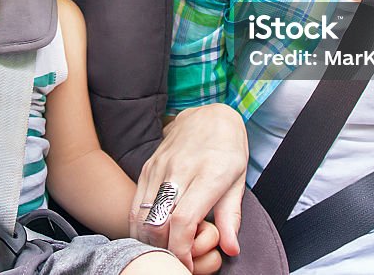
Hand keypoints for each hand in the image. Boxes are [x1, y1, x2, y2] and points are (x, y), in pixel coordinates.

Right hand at [131, 103, 247, 270]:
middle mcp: (179, 170)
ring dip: (149, 240)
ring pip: (142, 215)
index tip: (187, 264)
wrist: (210, 114)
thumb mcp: (238, 180)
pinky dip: (138, 226)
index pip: (183, 220)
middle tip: (176, 260)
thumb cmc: (228, 150)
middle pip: (158, 222)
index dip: (182, 250)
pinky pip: (135, 203)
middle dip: (164, 250)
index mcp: (208, 174)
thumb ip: (232, 217)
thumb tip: (230, 249)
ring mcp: (159, 167)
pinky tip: (149, 236)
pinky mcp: (147, 167)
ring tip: (163, 250)